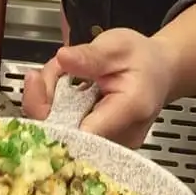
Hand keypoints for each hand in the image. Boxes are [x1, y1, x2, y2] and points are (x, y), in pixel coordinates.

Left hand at [21, 28, 175, 147]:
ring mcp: (111, 147)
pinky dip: (57, 110)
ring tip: (65, 72)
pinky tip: (67, 89)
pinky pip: (66, 134)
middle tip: (54, 67)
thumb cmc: (141, 60)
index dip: (51, 112)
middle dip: (46, 98)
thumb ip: (90, 55)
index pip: (84, 129)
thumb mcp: (117, 45)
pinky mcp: (100, 149)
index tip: (37, 82)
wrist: (158, 73)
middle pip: (65, 133)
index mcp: (131, 107)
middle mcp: (122, 137)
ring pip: (60, 134)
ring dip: (50, 101)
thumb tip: (63, 58)